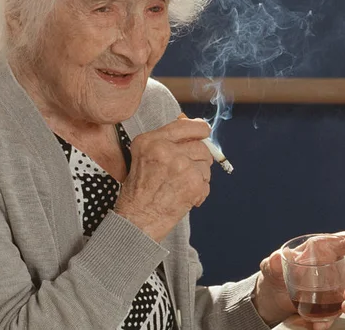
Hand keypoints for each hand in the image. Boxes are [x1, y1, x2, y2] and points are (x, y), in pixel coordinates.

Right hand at [113, 117, 212, 241]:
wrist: (137, 220)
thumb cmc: (139, 191)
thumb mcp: (142, 156)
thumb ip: (166, 139)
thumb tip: (191, 123)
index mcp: (151, 140)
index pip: (186, 125)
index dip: (200, 129)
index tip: (204, 132)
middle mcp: (166, 149)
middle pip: (201, 145)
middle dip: (199, 159)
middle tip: (186, 172)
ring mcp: (181, 165)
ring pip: (206, 164)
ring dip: (199, 176)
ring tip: (180, 187)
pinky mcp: (193, 182)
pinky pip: (207, 182)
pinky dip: (200, 192)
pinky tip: (185, 197)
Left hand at [253, 232, 344, 328]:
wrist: (272, 295)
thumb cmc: (276, 272)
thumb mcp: (272, 266)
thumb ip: (273, 262)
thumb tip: (275, 258)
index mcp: (323, 249)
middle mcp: (334, 266)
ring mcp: (336, 286)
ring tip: (342, 310)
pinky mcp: (332, 303)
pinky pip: (338, 311)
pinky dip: (330, 319)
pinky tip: (318, 325)